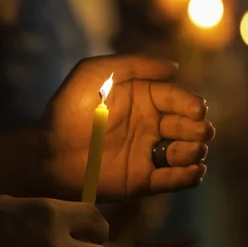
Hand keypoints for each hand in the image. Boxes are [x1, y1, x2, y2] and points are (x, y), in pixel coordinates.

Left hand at [42, 55, 214, 199]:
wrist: (48, 151)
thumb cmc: (69, 108)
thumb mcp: (96, 72)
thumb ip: (134, 65)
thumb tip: (175, 68)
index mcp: (144, 98)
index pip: (179, 99)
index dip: (192, 104)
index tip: (197, 109)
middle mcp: (151, 125)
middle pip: (189, 126)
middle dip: (198, 128)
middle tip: (198, 131)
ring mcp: (148, 153)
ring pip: (187, 153)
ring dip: (194, 152)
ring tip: (187, 151)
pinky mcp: (143, 181)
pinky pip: (174, 180)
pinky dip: (188, 177)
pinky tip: (193, 172)